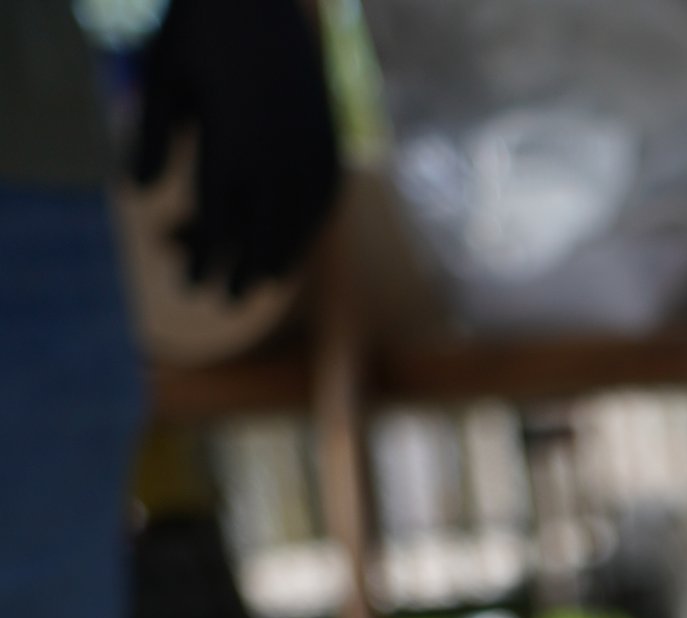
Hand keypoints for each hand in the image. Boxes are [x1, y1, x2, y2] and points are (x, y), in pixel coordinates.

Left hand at [132, 0, 341, 298]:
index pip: (218, 226)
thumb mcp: (163, 76)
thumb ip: (152, 137)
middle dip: (242, 272)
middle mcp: (275, 158)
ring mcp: (308, 150)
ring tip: (263, 280)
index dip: (205, 261)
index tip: (193, 287)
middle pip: (259, 236)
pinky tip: (295, 238)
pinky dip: (309, 225)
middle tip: (227, 299)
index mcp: (231, 148)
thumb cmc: (201, 28)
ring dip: (280, 256)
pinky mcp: (330, 137)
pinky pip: (324, 197)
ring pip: (298, 224)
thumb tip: (136, 194)